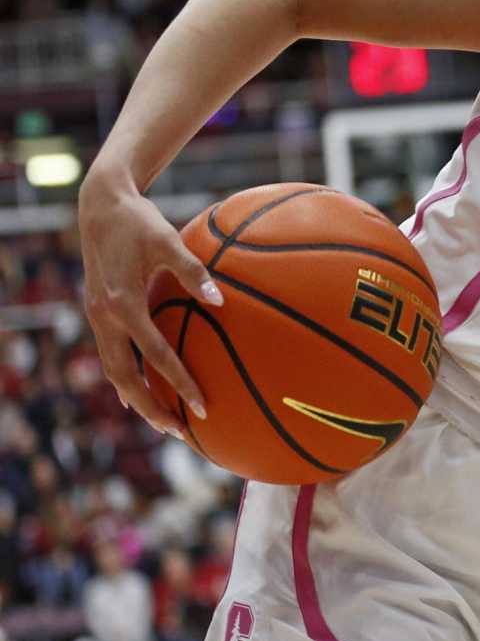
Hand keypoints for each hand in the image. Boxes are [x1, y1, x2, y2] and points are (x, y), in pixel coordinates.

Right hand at [78, 172, 216, 436]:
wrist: (100, 206)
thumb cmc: (140, 221)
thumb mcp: (169, 241)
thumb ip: (195, 272)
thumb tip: (222, 301)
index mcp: (123, 304)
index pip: (155, 355)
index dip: (179, 383)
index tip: (203, 407)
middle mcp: (105, 317)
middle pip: (125, 377)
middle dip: (151, 408)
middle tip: (180, 433)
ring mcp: (97, 317)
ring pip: (113, 371)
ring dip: (136, 398)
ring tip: (162, 421)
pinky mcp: (98, 312)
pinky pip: (111, 354)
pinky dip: (126, 376)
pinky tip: (143, 389)